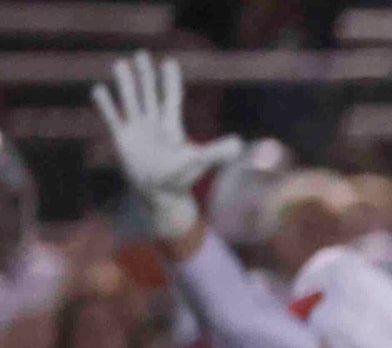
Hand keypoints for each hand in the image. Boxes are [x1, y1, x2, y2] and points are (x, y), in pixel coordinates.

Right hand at [91, 52, 242, 241]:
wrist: (160, 194)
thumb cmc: (181, 178)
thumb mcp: (199, 161)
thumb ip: (217, 151)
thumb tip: (239, 143)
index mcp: (172, 126)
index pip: (171, 98)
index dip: (170, 81)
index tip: (169, 62)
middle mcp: (154, 123)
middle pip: (149, 93)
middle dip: (146, 75)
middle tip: (141, 54)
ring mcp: (137, 129)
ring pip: (130, 100)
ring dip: (125, 83)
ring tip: (120, 64)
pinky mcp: (123, 139)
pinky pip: (113, 118)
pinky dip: (106, 105)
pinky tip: (99, 90)